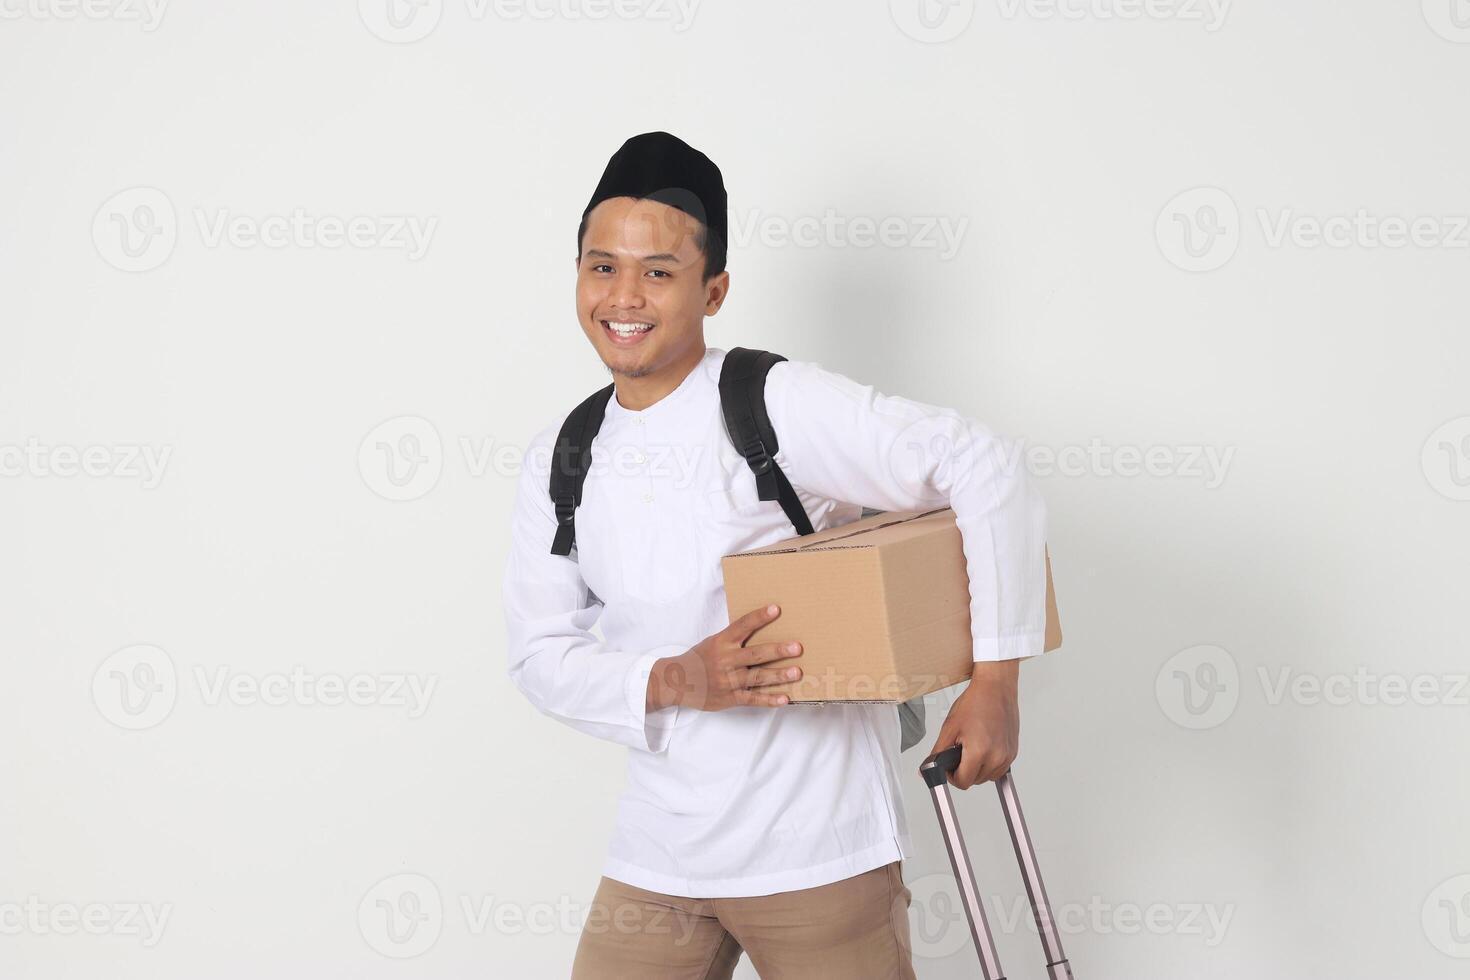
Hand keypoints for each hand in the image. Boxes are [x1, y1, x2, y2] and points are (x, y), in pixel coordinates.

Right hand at [646, 604, 803, 711]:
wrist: (676, 682)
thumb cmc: (700, 659)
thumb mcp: (713, 642)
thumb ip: (734, 638)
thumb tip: (761, 626)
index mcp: (722, 642)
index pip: (742, 626)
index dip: (759, 617)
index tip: (776, 609)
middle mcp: (725, 660)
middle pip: (755, 654)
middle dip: (777, 650)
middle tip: (797, 647)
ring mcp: (728, 680)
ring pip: (757, 677)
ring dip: (778, 675)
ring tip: (797, 672)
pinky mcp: (730, 698)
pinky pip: (752, 699)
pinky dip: (769, 700)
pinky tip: (784, 699)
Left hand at [926, 659, 1020, 788]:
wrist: (996, 687)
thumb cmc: (975, 702)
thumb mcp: (950, 728)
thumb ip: (938, 752)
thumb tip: (927, 770)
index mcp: (979, 752)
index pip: (963, 783)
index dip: (952, 776)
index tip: (949, 766)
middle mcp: (997, 757)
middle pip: (975, 781)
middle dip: (964, 771)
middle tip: (959, 751)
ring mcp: (1008, 755)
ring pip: (988, 777)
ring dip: (978, 768)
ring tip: (972, 746)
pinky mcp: (1014, 751)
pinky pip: (999, 768)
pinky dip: (990, 762)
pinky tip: (983, 746)